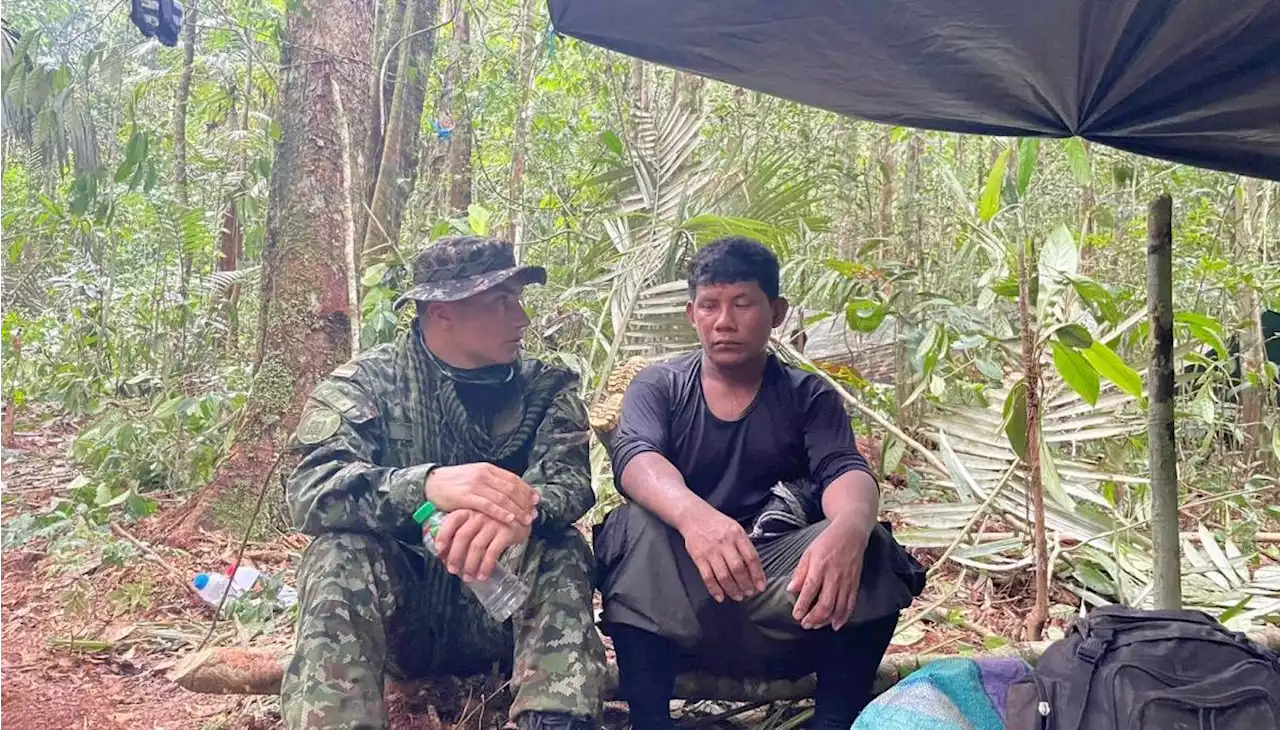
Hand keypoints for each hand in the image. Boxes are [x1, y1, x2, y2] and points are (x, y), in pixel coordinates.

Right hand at [424, 463, 538, 526]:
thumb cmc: (454, 483)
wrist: (431, 483)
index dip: (526, 490)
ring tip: (526, 519)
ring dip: (517, 510)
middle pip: (511, 488)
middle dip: (525, 502)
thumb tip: (510, 492)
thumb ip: (491, 482)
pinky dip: (501, 513)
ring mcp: (475, 485)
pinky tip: (510, 519)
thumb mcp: (474, 476)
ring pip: (503, 498)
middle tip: (534, 513)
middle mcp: (483, 474)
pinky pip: (488, 505)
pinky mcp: (466, 496)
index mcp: (487, 468)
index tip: (536, 500)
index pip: (513, 478)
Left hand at [431, 509, 530, 581]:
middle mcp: (480, 514)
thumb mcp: (478, 517)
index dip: (443, 535)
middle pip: (463, 537)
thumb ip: (463, 529)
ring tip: (467, 577)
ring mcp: (493, 523)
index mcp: (470, 509)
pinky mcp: (506, 532)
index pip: (452, 521)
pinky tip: (482, 575)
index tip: (438, 550)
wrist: (524, 513)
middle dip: (455, 556)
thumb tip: (444, 552)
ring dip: (470, 565)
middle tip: (452, 570)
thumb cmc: (496, 518)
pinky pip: (492, 553)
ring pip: (476, 547)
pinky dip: (485, 566)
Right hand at [679, 507, 765, 602]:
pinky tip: (720, 596)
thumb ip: (745, 546)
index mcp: (737, 535)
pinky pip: (707, 577)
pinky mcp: (698, 557)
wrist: (694, 516)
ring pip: (723, 576)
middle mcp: (725, 543)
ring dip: (732, 589)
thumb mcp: (735, 528)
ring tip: (738, 596)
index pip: (751, 557)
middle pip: (738, 569)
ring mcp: (711, 551)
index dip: (758, 574)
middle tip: (749, 593)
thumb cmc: (717, 524)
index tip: (761, 586)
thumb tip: (756, 568)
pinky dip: (714, 589)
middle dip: (745, 584)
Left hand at [788, 517, 869, 629]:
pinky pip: (850, 604)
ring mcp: (846, 581)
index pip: (810, 589)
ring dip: (827, 620)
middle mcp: (834, 576)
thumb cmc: (827, 542)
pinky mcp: (855, 584)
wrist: (851, 534)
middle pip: (826, 603)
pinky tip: (835, 624)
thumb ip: (800, 572)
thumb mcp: (808, 552)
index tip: (796, 615)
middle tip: (805, 624)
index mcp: (820, 566)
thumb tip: (791, 589)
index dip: (803, 605)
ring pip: (838, 607)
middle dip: (814, 617)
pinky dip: (843, 616)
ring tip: (816, 626)